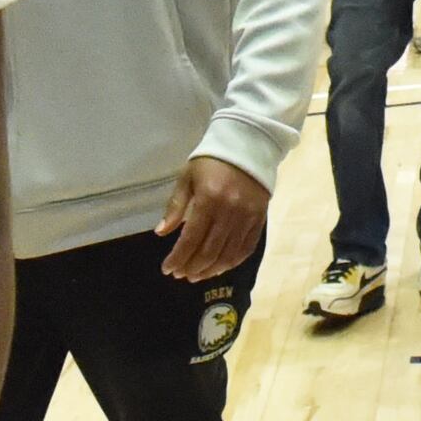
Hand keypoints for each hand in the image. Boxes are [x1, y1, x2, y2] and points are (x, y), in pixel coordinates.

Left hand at [156, 155, 269, 281]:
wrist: (248, 145)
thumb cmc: (212, 160)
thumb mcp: (187, 177)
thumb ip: (175, 206)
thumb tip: (161, 232)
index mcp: (209, 199)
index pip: (191, 238)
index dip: (177, 258)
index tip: (167, 269)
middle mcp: (230, 211)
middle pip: (209, 251)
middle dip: (191, 267)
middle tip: (180, 275)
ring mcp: (247, 216)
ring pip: (228, 255)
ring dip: (210, 270)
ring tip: (196, 275)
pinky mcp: (259, 219)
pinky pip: (246, 248)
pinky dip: (232, 262)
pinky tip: (219, 267)